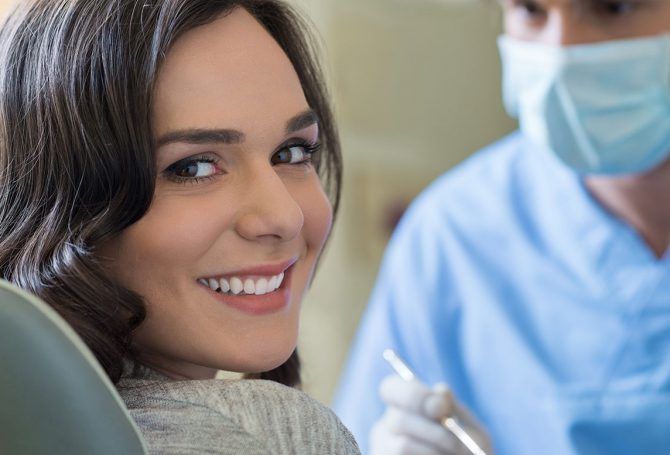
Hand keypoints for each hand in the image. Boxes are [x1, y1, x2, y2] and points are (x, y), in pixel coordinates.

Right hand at [370, 375, 491, 454]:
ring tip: (451, 454)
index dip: (413, 394)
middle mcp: (387, 426)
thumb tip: (440, 390)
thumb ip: (453, 408)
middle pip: (398, 419)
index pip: (390, 388)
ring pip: (402, 446)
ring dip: (433, 450)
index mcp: (403, 406)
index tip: (440, 408)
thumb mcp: (467, 427)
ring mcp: (383, 449)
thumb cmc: (469, 450)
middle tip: (454, 442)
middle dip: (432, 431)